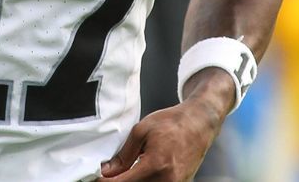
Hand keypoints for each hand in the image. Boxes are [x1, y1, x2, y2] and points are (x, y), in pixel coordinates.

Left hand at [98, 70, 232, 180]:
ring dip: (134, 180)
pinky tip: (141, 172)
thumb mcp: (142, 131)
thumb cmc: (173, 122)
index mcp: (156, 164)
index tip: (99, 177)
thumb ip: (124, 155)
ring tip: (127, 170)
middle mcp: (168, 179)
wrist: (200, 123)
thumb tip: (108, 171)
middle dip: (120, 181)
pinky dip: (146, 180)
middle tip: (112, 172)